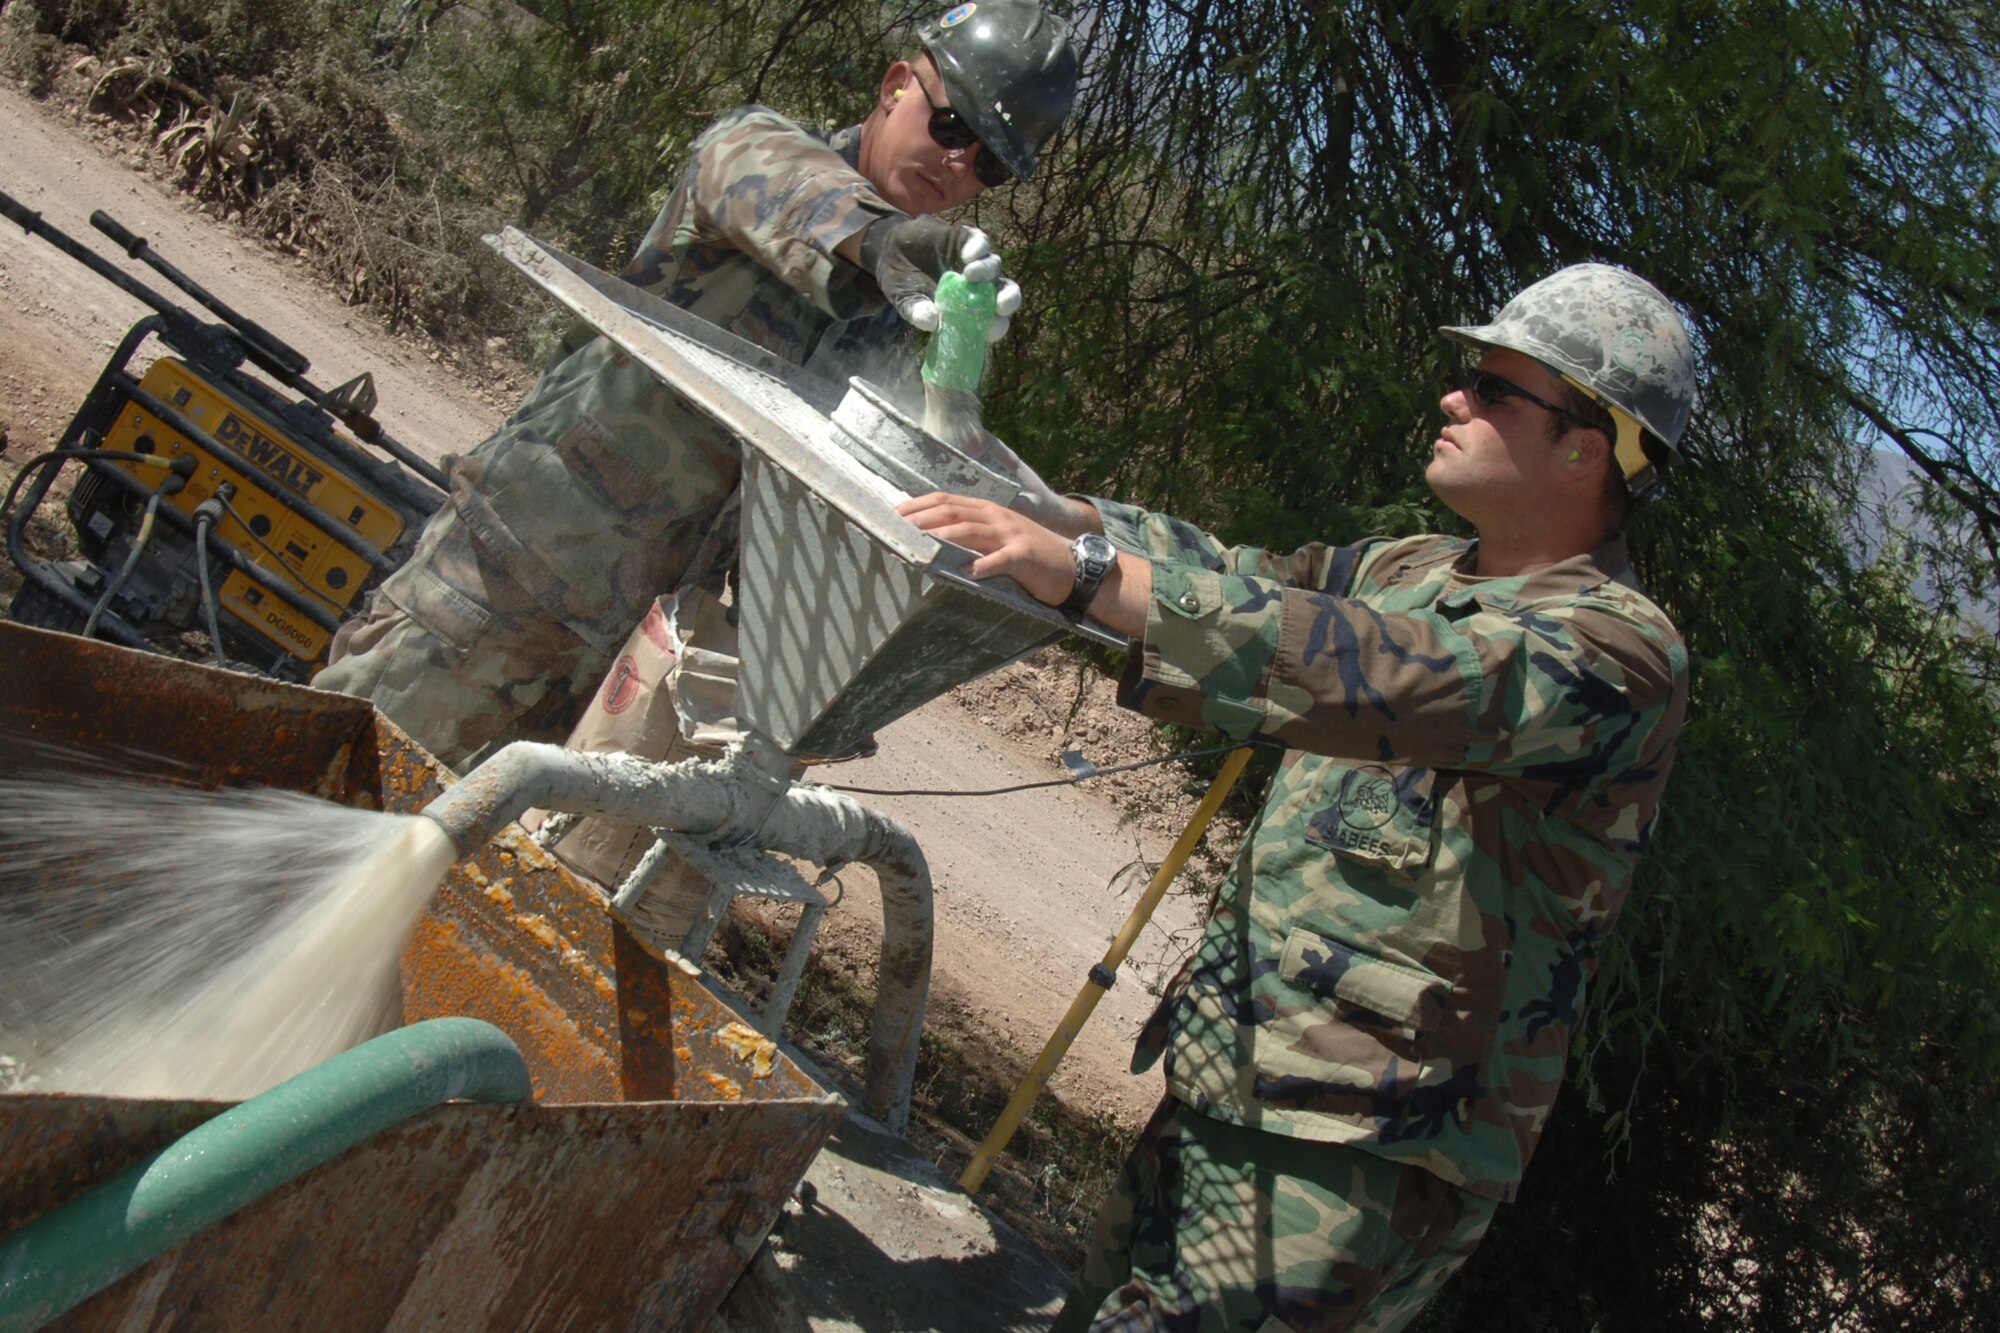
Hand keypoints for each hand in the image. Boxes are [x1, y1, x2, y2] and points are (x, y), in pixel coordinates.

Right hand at [859, 216, 1012, 335]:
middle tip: (999, 306)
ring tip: (969, 275)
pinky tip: (967, 255)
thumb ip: (916, 311)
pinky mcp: (965, 239)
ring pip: (994, 265)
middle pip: (1004, 292)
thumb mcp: (905, 300)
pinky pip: (980, 242)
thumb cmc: (904, 284)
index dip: (996, 326)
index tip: (991, 331)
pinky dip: (977, 248)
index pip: (993, 319)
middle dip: (1008, 300)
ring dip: (986, 271)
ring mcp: (974, 261)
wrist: (890, 252)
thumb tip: (930, 322)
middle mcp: (979, 285)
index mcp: (970, 308)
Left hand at [896, 492, 1075, 604]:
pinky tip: (968, 572)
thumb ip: (969, 535)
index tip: (892, 514)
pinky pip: (1003, 559)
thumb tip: (931, 539)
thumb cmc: (1029, 554)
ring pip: (973, 531)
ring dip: (946, 536)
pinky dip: (985, 565)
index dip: (918, 505)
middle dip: (923, 518)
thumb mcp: (997, 537)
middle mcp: (996, 518)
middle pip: (954, 512)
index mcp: (986, 511)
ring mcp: (1011, 535)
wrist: (1072, 564)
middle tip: (897, 527)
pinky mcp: (1025, 556)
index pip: (946, 500)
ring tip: (923, 543)